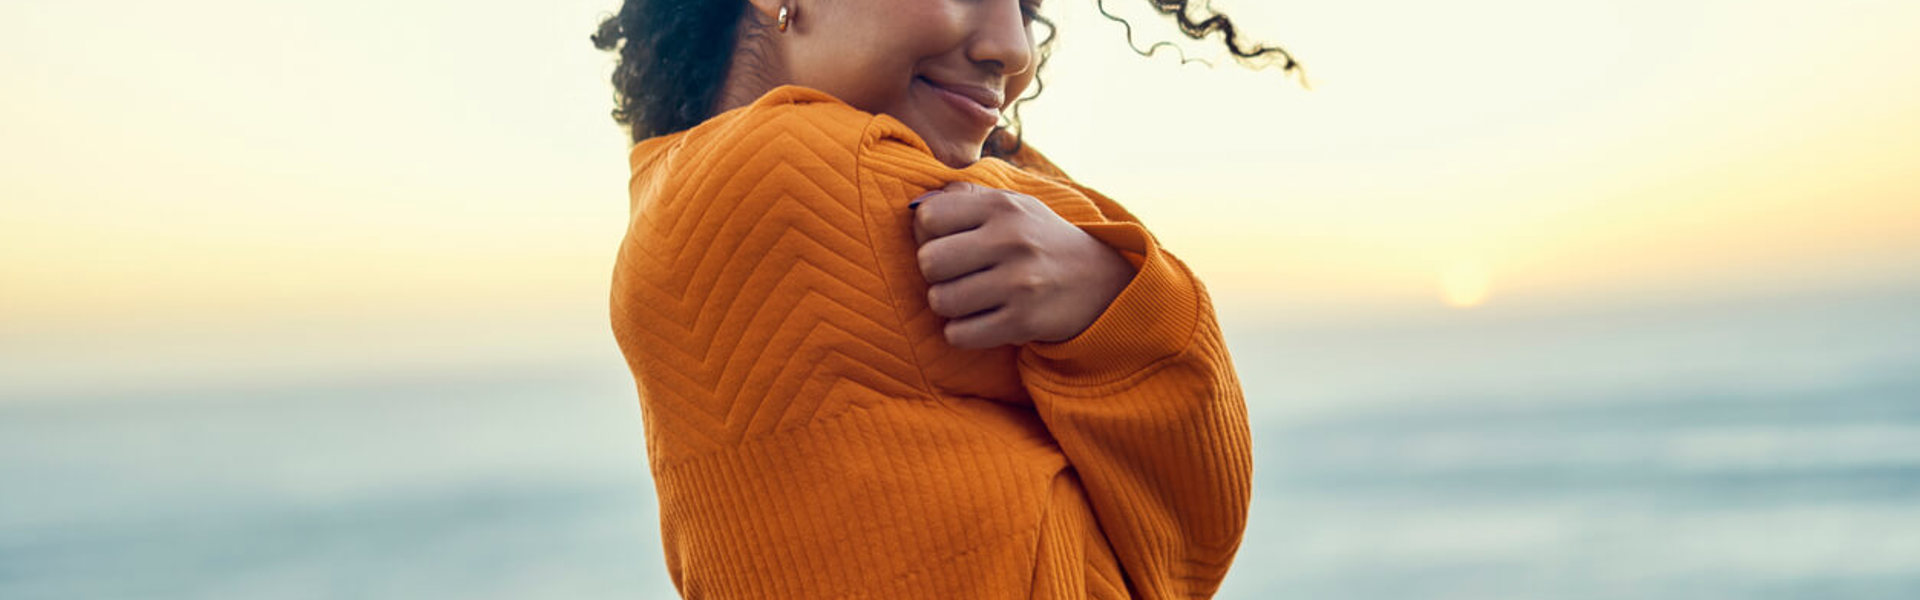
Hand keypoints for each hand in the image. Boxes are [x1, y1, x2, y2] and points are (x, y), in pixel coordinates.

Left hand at [910, 182, 1137, 348]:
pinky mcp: (1023, 322)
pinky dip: (962, 332)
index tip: (947, 242)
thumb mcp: (1014, 205)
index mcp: (1002, 207)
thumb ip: (965, 198)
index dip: (927, 234)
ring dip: (948, 306)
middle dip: (934, 274)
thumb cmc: (1040, 240)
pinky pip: (959, 334)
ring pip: (940, 301)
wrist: (1101, 281)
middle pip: (928, 261)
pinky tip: (981, 321)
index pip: (928, 216)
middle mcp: (1011, 240)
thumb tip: (916, 208)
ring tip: (970, 299)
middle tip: (956, 276)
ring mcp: (1019, 283)